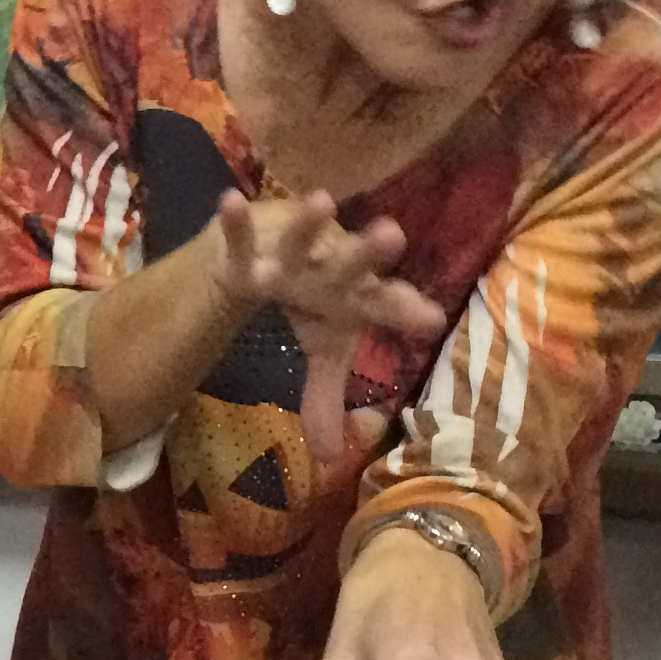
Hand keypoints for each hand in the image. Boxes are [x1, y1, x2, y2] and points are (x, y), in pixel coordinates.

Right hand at [208, 188, 445, 470]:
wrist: (271, 247)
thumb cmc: (311, 297)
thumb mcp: (322, 349)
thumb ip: (325, 397)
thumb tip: (329, 459)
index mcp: (355, 297)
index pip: (386, 305)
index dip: (406, 311)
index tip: (431, 318)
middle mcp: (329, 271)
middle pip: (350, 264)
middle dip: (368, 252)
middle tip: (393, 233)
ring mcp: (291, 256)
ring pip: (301, 239)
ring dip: (308, 223)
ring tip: (320, 200)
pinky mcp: (251, 248)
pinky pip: (241, 238)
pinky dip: (235, 224)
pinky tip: (229, 201)